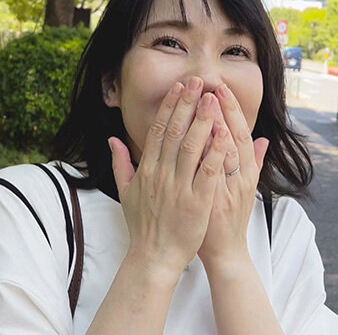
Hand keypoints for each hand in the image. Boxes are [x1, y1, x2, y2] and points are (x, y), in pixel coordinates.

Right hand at [109, 77, 232, 276]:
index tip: (179, 87)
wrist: (154, 257)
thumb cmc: (143, 225)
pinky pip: (208, 172)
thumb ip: (120, 163)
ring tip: (212, 99)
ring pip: (192, 146)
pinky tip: (225, 134)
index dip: (169, 106)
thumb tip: (112, 139)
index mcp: (146, 170)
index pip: (159, 130)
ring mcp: (179, 188)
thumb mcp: (125, 192)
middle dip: (187, 104)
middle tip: (198, 81)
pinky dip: (216, 151)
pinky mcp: (197, 202)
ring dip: (203, 120)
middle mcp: (161, 174)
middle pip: (175, 131)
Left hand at [197, 83, 268, 266]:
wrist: (224, 252)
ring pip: (224, 153)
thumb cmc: (230, 218)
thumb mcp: (247, 188)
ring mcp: (226, 189)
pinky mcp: (212, 201)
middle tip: (214, 86)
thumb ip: (254, 162)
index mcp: (245, 172)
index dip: (232, 111)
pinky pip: (209, 174)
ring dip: (216, 126)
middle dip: (225, 111)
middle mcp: (239, 177)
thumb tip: (263, 139)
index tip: (222, 88)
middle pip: (235, 137)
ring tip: (207, 102)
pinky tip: (199, 138)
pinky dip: (207, 156)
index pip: (240, 133)